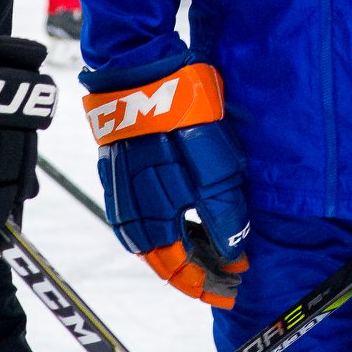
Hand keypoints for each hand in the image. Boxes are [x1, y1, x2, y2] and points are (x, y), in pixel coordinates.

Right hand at [82, 59, 249, 306]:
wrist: (142, 72)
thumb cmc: (184, 114)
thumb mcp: (218, 164)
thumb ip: (226, 214)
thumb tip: (234, 253)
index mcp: (161, 213)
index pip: (187, 266)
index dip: (214, 279)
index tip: (238, 278)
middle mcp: (137, 211)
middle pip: (164, 263)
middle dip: (195, 276)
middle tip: (223, 278)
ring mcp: (121, 193)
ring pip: (145, 246)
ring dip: (173, 259)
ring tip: (202, 258)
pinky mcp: (113, 175)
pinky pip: (130, 221)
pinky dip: (152, 236)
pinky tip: (171, 229)